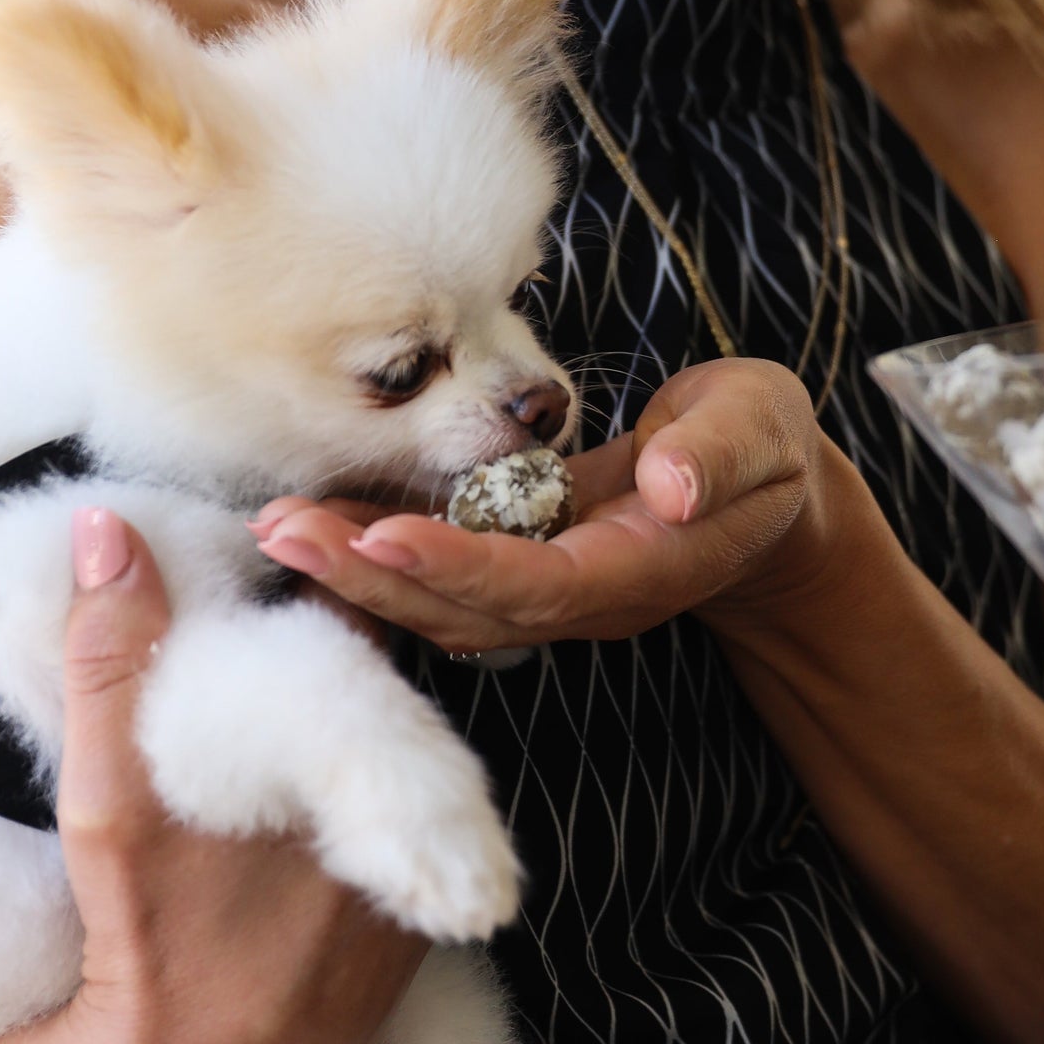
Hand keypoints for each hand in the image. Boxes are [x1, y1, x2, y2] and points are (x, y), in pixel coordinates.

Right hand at [0, 508, 426, 1043]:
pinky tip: (309, 804)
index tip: (278, 557)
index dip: (322, 582)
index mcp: (352, 766)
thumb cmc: (139, 935)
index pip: (359, 633)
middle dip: (334, 655)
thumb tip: (108, 529)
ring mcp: (423, 879)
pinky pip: (408, 836)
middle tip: (272, 632)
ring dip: (354, 727)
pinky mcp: (421, 935)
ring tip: (285, 705)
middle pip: (385, 697)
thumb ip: (114, 657)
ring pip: (401, 764)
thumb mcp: (111, 794)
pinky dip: (368, 805)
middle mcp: (410, 821)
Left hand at [250, 359, 850, 651]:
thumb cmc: (760, 450)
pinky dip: (379, 550)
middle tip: (283, 532)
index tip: (380, 536)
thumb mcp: (763, 434)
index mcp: (636, 571)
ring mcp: (544, 587)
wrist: (756, 492)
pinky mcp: (520, 562)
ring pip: (440, 601)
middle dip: (370, 577)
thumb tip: (674, 485)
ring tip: (279, 528)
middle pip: (464, 609)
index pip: (536, 585)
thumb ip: (723, 458)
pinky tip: (323, 521)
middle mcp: (578, 597)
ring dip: (356, 570)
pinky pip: (440, 571)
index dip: (459, 567)